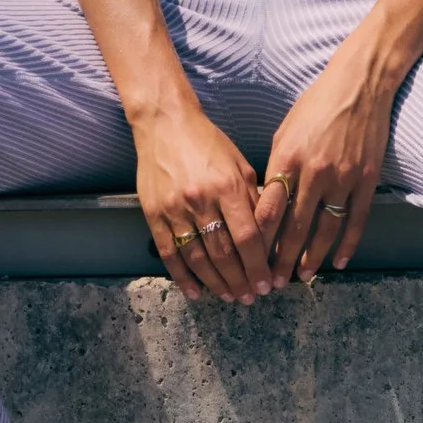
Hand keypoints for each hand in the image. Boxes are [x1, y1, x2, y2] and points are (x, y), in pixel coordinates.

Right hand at [134, 101, 272, 302]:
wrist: (165, 125)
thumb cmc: (209, 144)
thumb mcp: (240, 166)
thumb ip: (254, 201)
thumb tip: (268, 238)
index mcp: (227, 186)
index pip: (247, 236)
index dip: (258, 265)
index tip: (266, 284)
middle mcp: (200, 200)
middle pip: (223, 253)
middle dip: (239, 280)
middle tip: (250, 297)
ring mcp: (174, 209)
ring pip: (198, 258)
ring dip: (215, 283)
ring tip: (229, 297)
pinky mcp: (153, 215)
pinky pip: (169, 253)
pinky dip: (183, 277)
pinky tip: (196, 292)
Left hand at [256, 49, 395, 286]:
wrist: (360, 85)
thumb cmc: (316, 106)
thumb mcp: (286, 133)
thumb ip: (276, 169)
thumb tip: (267, 205)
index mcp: (287, 158)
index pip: (269, 208)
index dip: (259, 238)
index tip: (250, 259)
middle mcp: (314, 172)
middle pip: (295, 226)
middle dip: (282, 258)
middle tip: (272, 282)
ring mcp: (343, 178)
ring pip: (325, 229)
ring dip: (312, 257)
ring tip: (302, 277)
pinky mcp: (367, 180)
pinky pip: (356, 220)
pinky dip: (348, 244)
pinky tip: (338, 262)